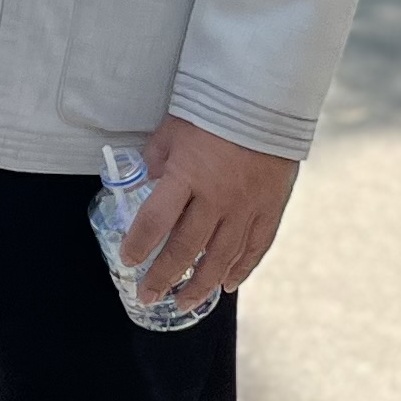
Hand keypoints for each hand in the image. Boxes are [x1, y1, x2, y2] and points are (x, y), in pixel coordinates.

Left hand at [119, 117, 299, 301]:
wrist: (267, 98)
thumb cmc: (214, 111)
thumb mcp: (173, 130)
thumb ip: (156, 161)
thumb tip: (141, 185)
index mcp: (187, 175)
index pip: (156, 221)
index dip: (139, 245)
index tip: (128, 260)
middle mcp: (217, 197)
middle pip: (187, 248)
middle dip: (164, 277)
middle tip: (149, 296)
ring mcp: (247, 206)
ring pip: (222, 257)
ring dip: (201, 285)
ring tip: (184, 303)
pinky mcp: (271, 207)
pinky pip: (256, 246)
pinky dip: (242, 269)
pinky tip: (228, 285)